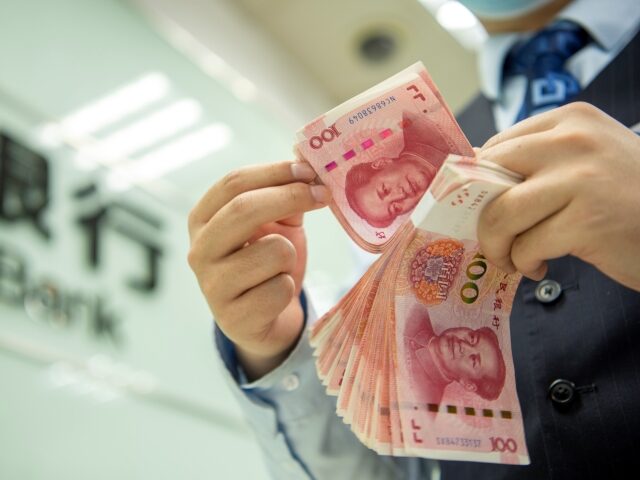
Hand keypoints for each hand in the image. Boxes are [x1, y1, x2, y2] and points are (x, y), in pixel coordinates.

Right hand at [187, 161, 328, 378]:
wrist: (265, 319)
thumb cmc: (268, 263)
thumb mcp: (274, 223)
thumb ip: (285, 193)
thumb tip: (306, 157)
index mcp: (203, 219)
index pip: (233, 183)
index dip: (274, 172)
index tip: (310, 171)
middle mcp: (200, 250)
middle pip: (243, 209)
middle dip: (290, 197)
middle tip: (323, 195)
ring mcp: (213, 286)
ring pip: (273, 252)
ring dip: (291, 256)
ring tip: (281, 268)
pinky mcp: (234, 318)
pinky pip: (281, 289)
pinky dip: (289, 288)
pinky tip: (276, 294)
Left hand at [477, 102, 639, 291]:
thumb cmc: (630, 198)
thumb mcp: (586, 162)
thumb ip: (539, 163)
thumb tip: (475, 182)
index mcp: (570, 120)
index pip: (495, 147)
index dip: (478, 185)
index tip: (479, 208)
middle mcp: (573, 141)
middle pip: (489, 177)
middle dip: (480, 217)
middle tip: (492, 239)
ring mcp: (581, 179)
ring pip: (500, 214)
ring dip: (497, 247)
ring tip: (514, 259)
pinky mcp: (588, 220)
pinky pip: (527, 246)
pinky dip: (525, 263)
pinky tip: (542, 266)